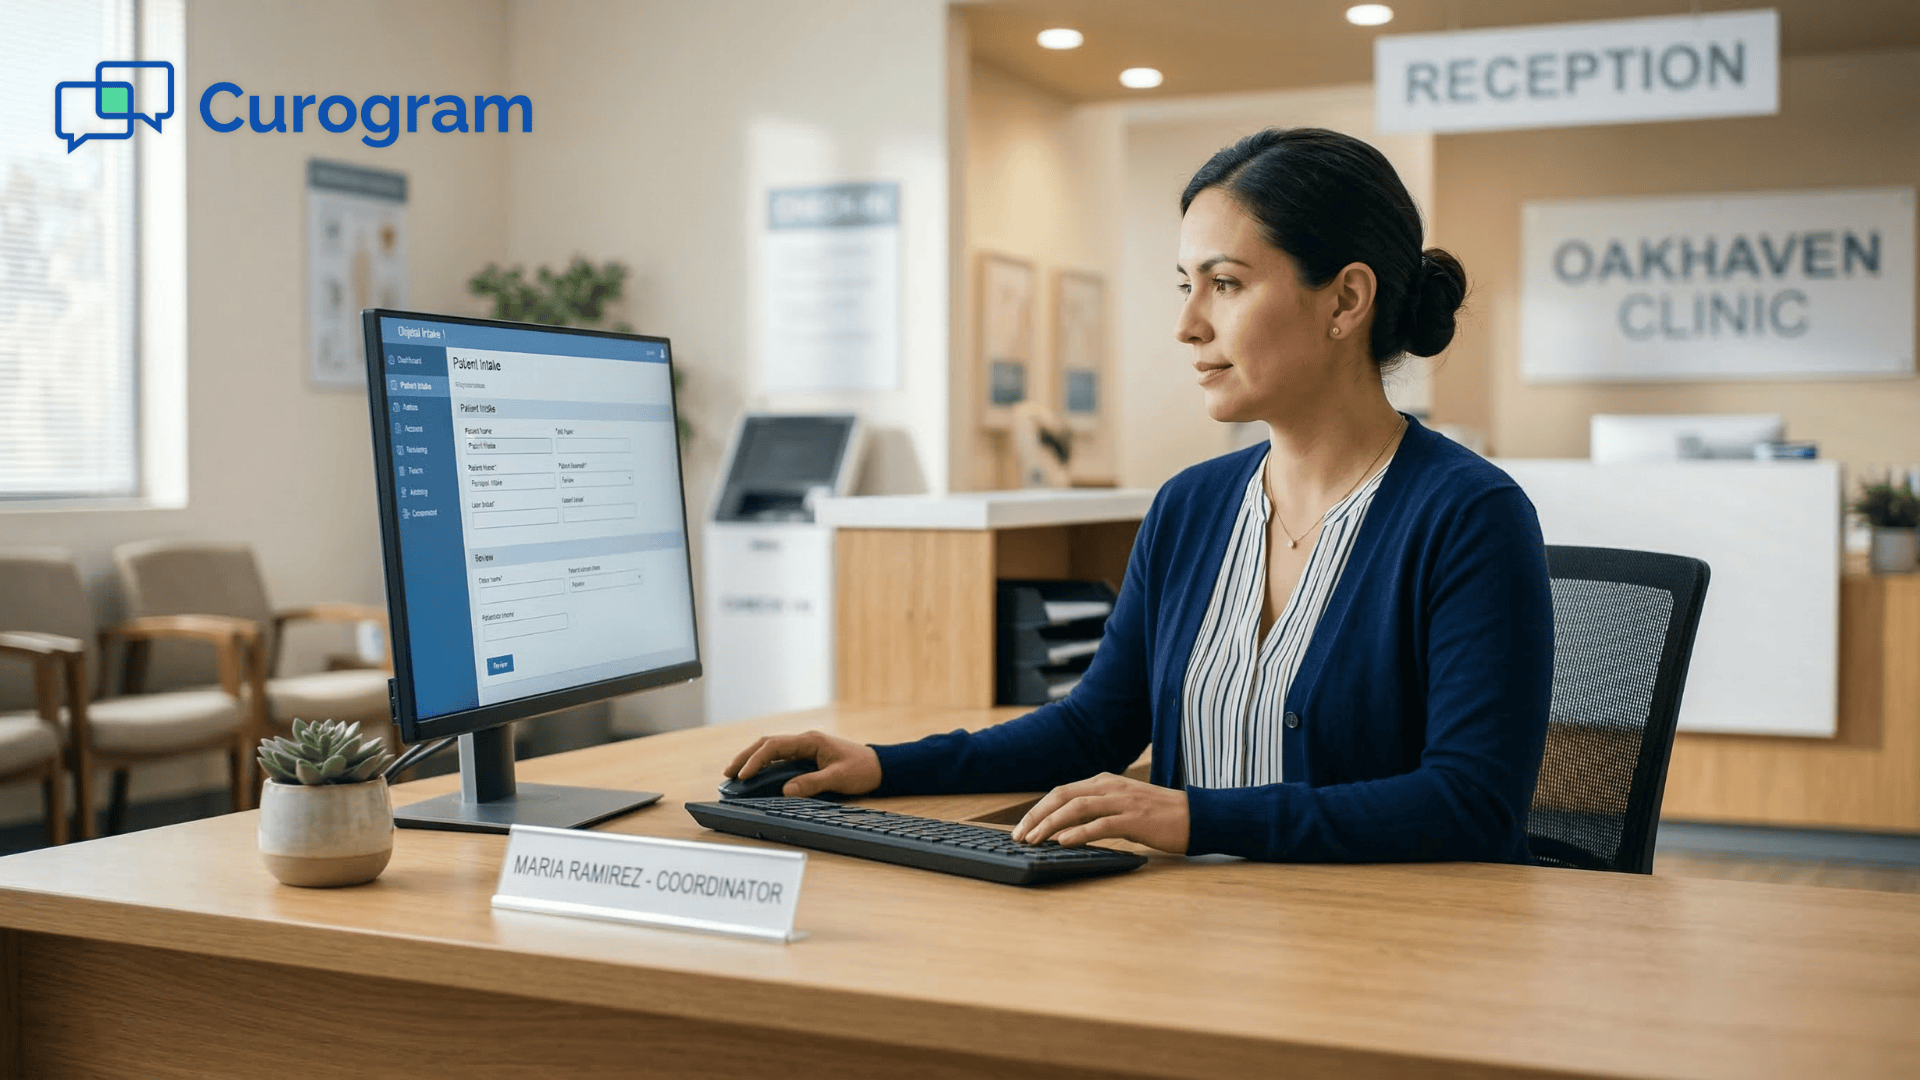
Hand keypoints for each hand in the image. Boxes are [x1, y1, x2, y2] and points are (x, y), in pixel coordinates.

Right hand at [724, 730, 882, 797]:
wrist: (880, 767)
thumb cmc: (862, 769)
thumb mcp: (839, 778)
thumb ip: (812, 783)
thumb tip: (786, 791)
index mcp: (810, 741)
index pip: (774, 746)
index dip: (755, 760)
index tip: (743, 775)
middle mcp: (805, 742)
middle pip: (767, 744)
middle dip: (746, 757)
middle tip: (728, 773)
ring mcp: (805, 749)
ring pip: (772, 751)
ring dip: (753, 760)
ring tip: (736, 774)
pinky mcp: (807, 758)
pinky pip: (780, 760)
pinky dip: (765, 766)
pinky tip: (756, 777)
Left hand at [1011, 772, 1188, 853]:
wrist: (1196, 816)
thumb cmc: (1159, 816)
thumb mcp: (1122, 806)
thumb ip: (1097, 811)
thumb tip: (1066, 828)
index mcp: (1104, 782)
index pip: (1061, 791)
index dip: (1038, 809)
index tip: (1021, 828)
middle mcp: (1109, 786)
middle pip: (1061, 796)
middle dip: (1035, 816)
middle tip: (1018, 836)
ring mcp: (1122, 801)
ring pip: (1076, 808)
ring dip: (1050, 825)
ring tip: (1033, 841)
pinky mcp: (1135, 819)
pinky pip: (1100, 824)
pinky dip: (1078, 833)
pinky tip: (1063, 842)